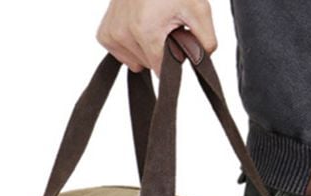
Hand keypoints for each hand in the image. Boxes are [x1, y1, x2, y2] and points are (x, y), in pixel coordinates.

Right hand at [97, 0, 216, 73]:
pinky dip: (131, 46)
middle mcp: (123, 33)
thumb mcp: (198, 9)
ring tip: (151, 22)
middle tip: (164, 26)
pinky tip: (138, 28)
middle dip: (160, 51)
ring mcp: (112, 33)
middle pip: (149, 65)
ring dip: (146, 48)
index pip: (162, 70)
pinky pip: (121, 54)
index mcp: (144, 32)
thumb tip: (203, 59)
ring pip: (136, 62)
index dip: (173, 59)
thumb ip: (206, 40)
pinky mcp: (105, 34)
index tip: (174, 40)